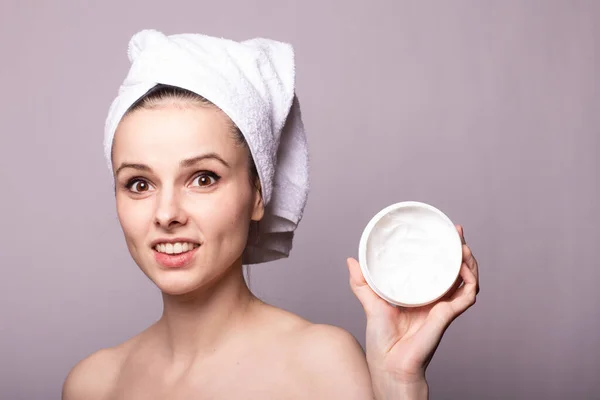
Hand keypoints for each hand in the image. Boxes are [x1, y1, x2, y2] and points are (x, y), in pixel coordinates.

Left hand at [347, 225, 478, 396]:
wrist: (388, 364)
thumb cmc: (382, 340)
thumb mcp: (370, 303)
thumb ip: (361, 283)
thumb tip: (351, 260)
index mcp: (421, 296)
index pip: (437, 269)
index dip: (443, 252)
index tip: (442, 233)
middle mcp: (436, 300)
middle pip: (456, 271)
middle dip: (460, 251)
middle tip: (457, 232)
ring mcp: (443, 308)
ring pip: (467, 281)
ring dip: (469, 262)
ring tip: (464, 247)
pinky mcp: (446, 316)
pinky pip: (466, 297)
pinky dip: (469, 282)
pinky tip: (465, 269)